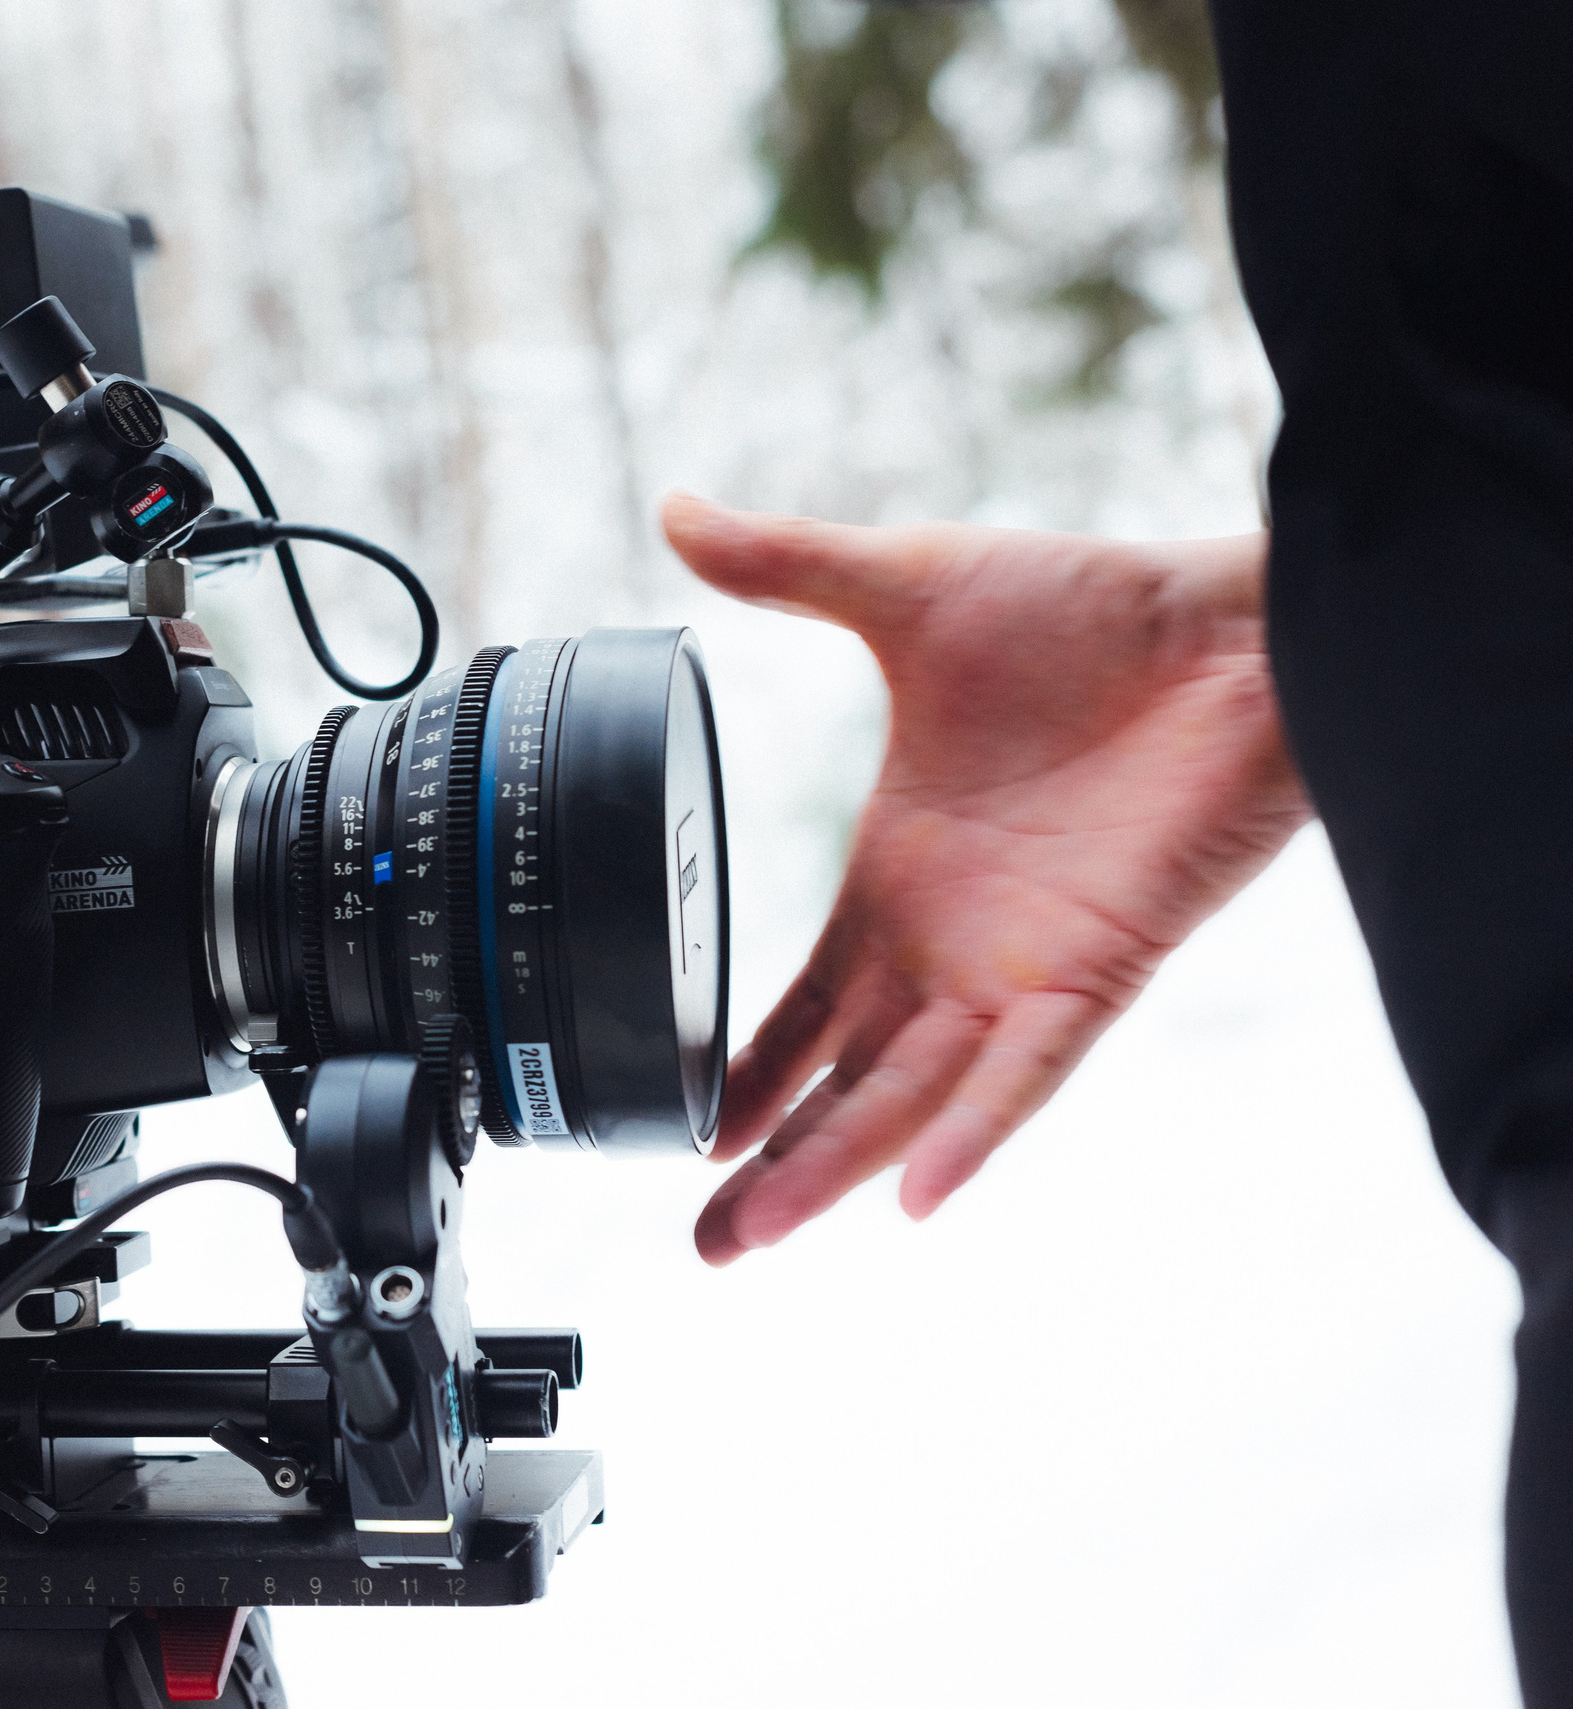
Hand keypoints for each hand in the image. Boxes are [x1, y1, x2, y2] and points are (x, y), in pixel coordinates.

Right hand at [665, 494, 1311, 1264]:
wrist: (1233, 622)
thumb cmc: (1092, 609)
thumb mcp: (900, 586)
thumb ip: (786, 567)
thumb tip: (677, 511)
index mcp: (897, 878)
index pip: (805, 1004)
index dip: (748, 1067)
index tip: (681, 1119)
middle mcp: (951, 944)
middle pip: (846, 1080)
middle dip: (771, 1163)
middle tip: (702, 1239)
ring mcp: (1019, 966)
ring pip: (914, 1096)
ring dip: (837, 1168)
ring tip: (753, 1237)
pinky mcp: (1095, 967)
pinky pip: (1028, 1070)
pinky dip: (975, 1132)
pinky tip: (915, 1196)